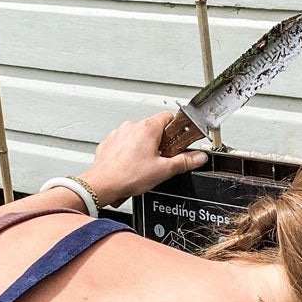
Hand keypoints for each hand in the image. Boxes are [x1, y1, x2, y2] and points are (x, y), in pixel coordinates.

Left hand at [81, 113, 207, 206]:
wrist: (102, 185)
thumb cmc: (128, 176)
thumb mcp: (164, 170)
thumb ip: (185, 162)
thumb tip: (199, 157)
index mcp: (147, 128)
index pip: (169, 116)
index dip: (177, 129)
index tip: (178, 140)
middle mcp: (132, 126)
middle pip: (153, 128)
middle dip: (160, 142)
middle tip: (162, 159)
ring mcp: (118, 134)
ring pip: (137, 136)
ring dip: (143, 147)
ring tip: (144, 165)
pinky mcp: (109, 143)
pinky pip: (123, 144)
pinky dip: (128, 152)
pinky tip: (131, 166)